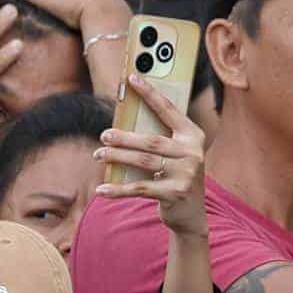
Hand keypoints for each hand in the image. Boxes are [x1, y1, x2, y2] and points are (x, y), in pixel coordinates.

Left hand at [92, 71, 207, 236]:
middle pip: (151, 141)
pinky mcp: (175, 193)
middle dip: (123, 137)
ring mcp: (186, 174)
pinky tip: (102, 189)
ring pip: (143, 162)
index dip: (150, 93)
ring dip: (117, 157)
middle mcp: (193, 153)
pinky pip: (140, 188)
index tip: (132, 78)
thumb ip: (159, 139)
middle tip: (104, 135)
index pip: (169, 110)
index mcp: (193, 136)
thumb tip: (123, 124)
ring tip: (99, 154)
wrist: (191, 214)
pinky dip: (118, 189)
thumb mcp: (174, 155)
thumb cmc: (175, 176)